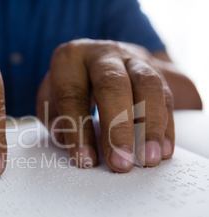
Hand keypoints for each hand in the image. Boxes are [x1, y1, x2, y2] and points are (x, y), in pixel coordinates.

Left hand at [37, 39, 173, 172]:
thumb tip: (64, 138)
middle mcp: (102, 54)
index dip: (78, 130)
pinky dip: (166, 126)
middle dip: (118, 128)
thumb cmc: (71, 84)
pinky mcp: (156, 70)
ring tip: (148, 159)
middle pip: (113, 85)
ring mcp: (132, 59)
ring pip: (148, 86)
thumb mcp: (50, 96)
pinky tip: (163, 150)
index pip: (72, 95)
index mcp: (69, 58)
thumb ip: (54, 116)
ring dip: (150, 126)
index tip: (85, 160)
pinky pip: (166, 96)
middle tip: (121, 162)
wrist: (100, 58)